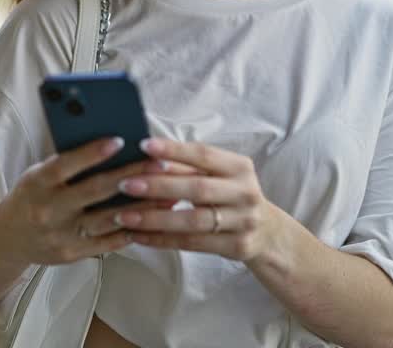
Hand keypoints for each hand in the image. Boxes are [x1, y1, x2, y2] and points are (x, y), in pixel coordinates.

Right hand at [0, 137, 163, 264]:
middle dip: (131, 176)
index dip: (92, 153)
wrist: (8, 237)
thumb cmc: (32, 195)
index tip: (120, 140)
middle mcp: (47, 210)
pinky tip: (152, 219)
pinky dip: (130, 229)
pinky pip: (107, 242)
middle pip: (94, 191)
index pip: (65, 165)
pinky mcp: (70, 254)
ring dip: (141, 206)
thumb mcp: (39, 174)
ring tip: (168, 194)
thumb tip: (111, 144)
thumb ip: (68, 163)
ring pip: (107, 219)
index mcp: (37, 183)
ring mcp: (60, 235)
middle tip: (159, 164)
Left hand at [112, 138, 279, 261]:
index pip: (204, 155)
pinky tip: (139, 236)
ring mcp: (243, 221)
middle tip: (126, 184)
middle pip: (197, 188)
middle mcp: (244, 192)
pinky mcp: (237, 246)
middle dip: (158, 186)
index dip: (174, 150)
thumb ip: (188, 167)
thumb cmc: (232, 197)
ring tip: (124, 215)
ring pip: (193, 220)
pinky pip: (193, 244)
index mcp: (239, 167)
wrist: (268, 233)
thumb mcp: (220, 176)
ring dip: (154, 218)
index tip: (144, 146)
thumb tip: (148, 155)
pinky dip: (163, 239)